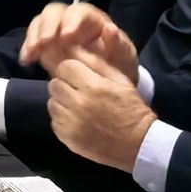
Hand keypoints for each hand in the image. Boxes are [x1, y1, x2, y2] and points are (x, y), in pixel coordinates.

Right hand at [21, 0, 138, 78]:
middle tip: (44, 43)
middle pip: (54, 12)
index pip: (79, 11)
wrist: (109, 82)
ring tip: (32, 54)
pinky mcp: (45, 42)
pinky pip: (32, 38)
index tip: (66, 37)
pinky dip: (28, 48)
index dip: (71, 21)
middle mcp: (72, 19)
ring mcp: (56, 29)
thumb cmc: (118, 66)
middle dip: (47, 26)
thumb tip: (110, 28)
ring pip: (40, 22)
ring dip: (34, 36)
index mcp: (93, 19)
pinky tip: (26, 60)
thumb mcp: (124, 58)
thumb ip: (119, 45)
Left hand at [46, 55, 157, 171]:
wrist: (138, 144)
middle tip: (80, 92)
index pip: (65, 67)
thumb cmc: (130, 107)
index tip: (81, 76)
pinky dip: (63, 119)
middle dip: (65, 85)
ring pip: (52, 103)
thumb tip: (72, 47)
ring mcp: (71, 123)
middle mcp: (79, 104)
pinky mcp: (67, 138)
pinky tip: (78, 121)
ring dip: (62, 102)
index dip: (72, 70)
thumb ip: (95, 62)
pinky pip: (54, 121)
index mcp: (93, 86)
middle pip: (54, 84)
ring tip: (79, 107)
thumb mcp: (119, 79)